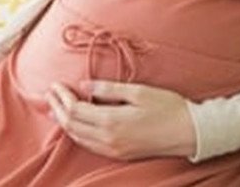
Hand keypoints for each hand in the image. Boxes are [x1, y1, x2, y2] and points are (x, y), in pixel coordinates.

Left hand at [45, 80, 196, 159]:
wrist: (189, 132)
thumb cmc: (168, 107)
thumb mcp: (139, 91)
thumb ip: (109, 89)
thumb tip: (85, 85)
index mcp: (111, 120)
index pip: (75, 110)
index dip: (62, 97)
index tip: (56, 84)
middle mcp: (108, 138)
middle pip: (71, 125)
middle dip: (57, 109)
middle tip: (50, 94)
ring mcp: (113, 149)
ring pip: (78, 138)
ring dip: (64, 122)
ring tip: (57, 107)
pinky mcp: (120, 154)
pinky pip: (89, 145)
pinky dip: (77, 133)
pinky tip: (76, 124)